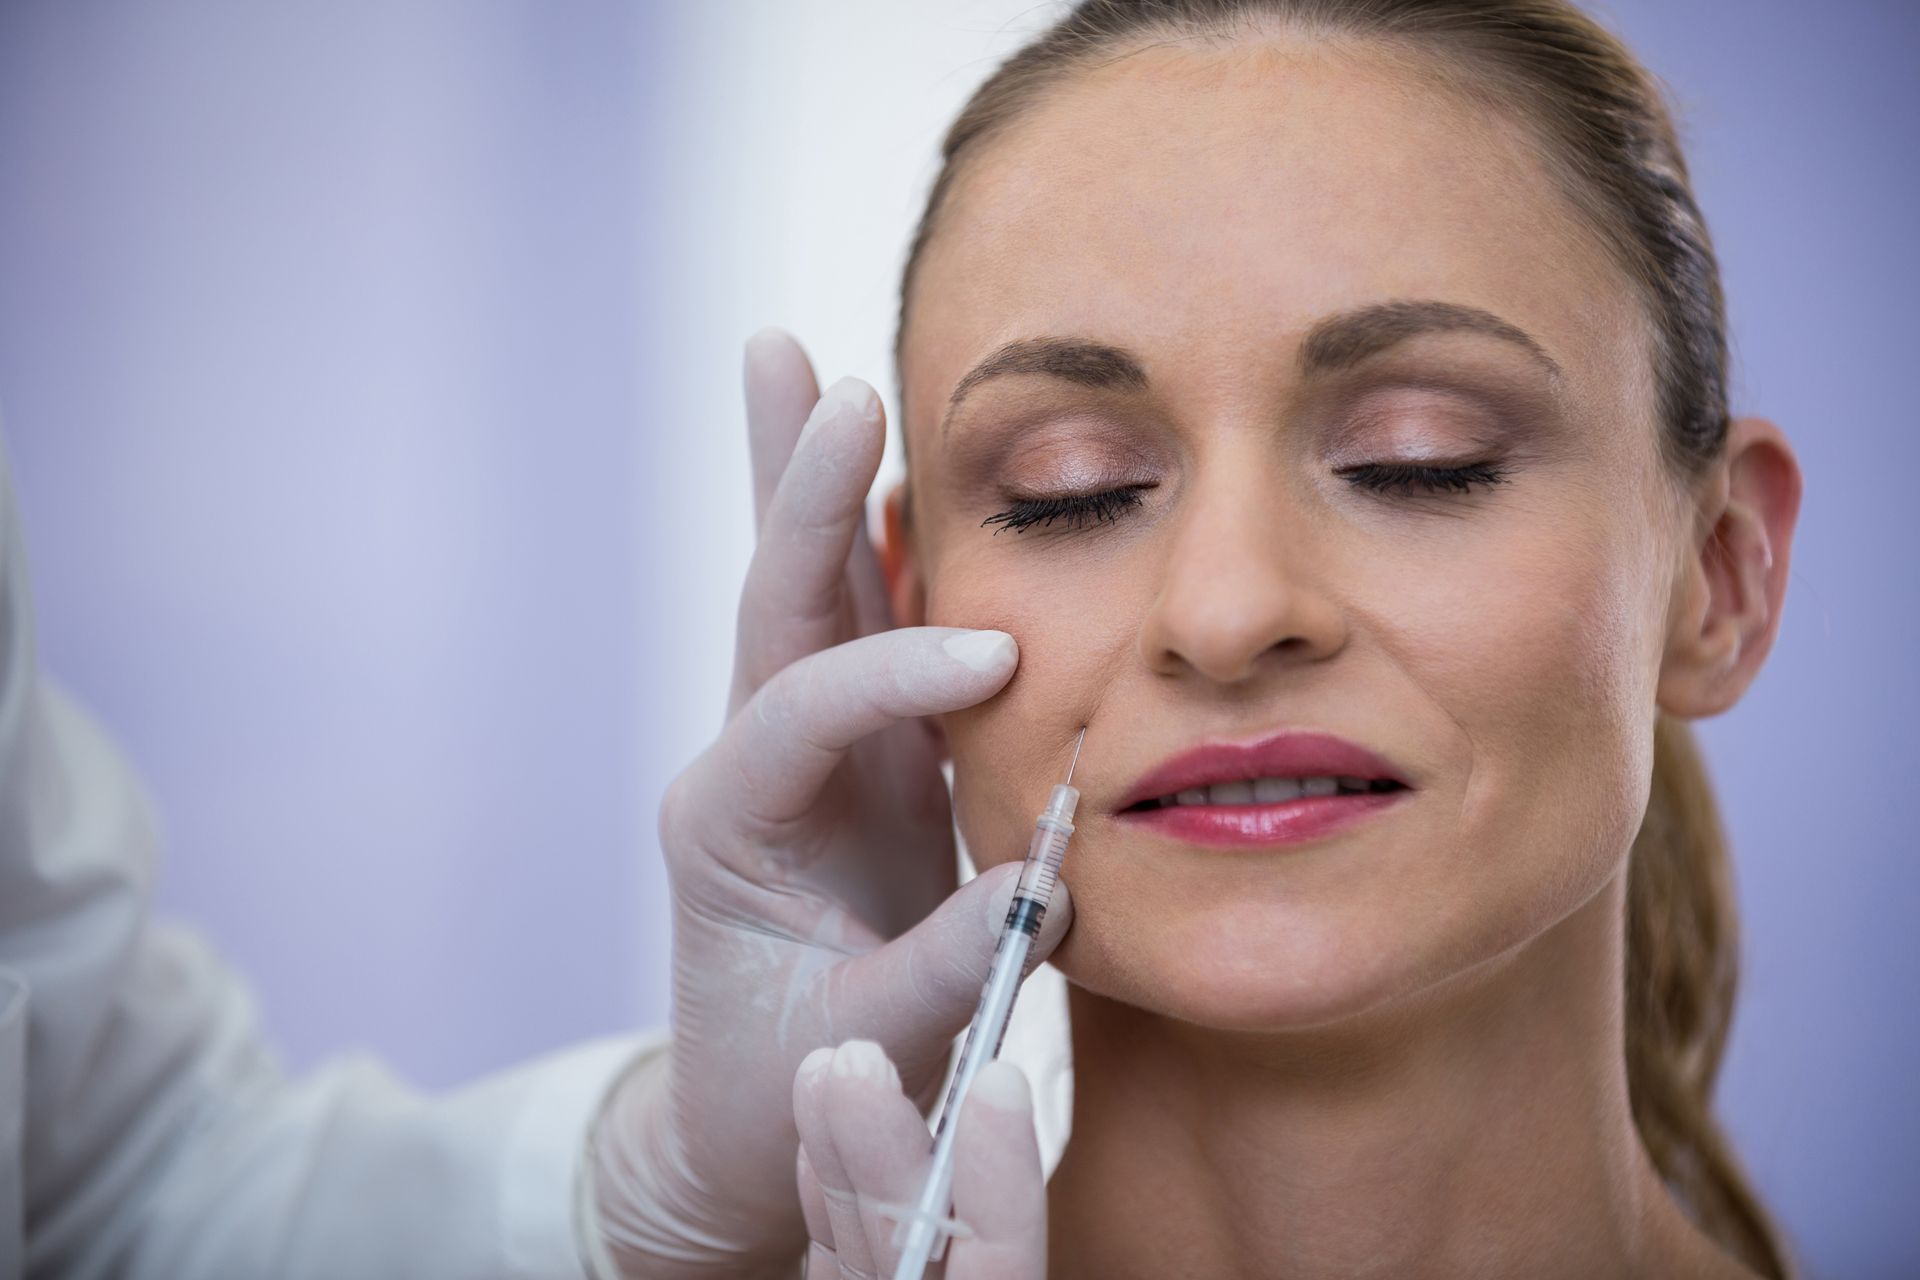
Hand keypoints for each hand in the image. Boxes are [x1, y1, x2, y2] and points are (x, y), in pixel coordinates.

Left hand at [588, 329, 1071, 1277]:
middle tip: (814, 371)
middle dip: (800, 487)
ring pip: (810, 587)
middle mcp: (751, 757)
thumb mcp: (862, 1042)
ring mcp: (800, 744)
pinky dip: (880, 540)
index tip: (996, 659)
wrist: (748, 1107)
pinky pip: (864, 625)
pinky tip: (893, 464)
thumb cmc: (794, 1079)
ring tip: (797, 356)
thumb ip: (941, 964)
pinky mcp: (853, 749)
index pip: (810, 709)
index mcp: (730, 821)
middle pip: (777, 598)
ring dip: (812, 476)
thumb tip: (1042, 886)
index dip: (896, 673)